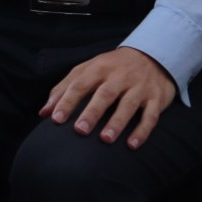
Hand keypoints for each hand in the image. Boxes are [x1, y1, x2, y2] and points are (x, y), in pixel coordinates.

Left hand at [39, 46, 176, 148]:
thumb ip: (65, 88)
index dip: (67, 101)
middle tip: (80, 130)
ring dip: (117, 122)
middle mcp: (120, 76)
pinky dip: (142, 131)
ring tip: (105, 139)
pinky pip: (151, 115)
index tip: (56, 119)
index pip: (80, 83)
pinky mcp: (156, 98)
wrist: (153, 55)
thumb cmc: (112, 67)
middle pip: (105, 94)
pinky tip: (132, 145)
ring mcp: (139, 86)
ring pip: (129, 104)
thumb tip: (44, 112)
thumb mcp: (88, 70)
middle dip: (92, 112)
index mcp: (100, 67)